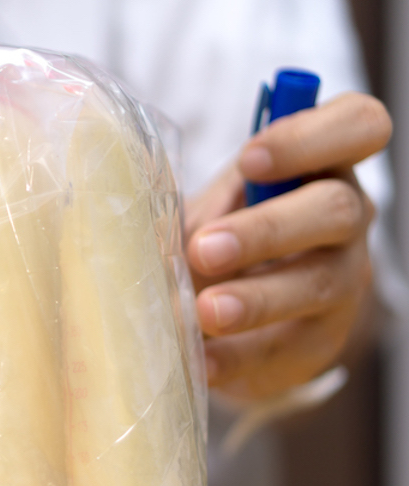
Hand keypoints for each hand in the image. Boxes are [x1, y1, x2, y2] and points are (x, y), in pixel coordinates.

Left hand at [185, 92, 391, 399]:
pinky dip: (238, 356)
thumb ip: (189, 199)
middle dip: (265, 230)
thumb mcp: (209, 207)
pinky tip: (202, 360)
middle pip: (335, 209)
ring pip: (317, 283)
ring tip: (205, 312)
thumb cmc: (223, 236)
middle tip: (203, 249)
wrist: (242, 317)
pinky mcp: (320, 339)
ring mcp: (342, 279)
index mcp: (322, 164)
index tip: (250, 160)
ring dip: (256, 299)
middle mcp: (346, 217)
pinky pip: (285, 347)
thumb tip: (127, 206)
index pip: (357, 126)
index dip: (310, 137)